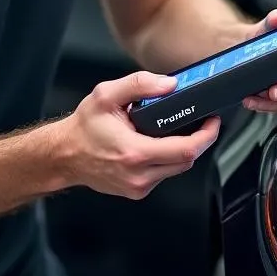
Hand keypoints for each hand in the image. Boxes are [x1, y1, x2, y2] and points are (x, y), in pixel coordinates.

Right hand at [58, 71, 220, 200]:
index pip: (186, 150)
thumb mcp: (106, 94)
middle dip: (198, 141)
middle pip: (186, 161)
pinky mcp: (137, 191)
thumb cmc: (83, 128)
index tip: (213, 122)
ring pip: (176, 169)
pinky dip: (166, 159)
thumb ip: (139, 84)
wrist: (63, 155)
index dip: (206, 136)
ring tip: (174, 130)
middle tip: (200, 122)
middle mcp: (139, 174)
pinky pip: (163, 174)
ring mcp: (138, 187)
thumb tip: (169, 84)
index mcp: (135, 152)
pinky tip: (157, 144)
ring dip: (181, 150)